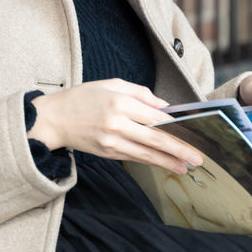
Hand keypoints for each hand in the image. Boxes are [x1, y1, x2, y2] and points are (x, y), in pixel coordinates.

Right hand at [27, 79, 204, 173]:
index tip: (193, 132)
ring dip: (168, 162)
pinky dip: (151, 161)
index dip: (176, 127)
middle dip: (179, 150)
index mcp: (120, 103)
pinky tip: (164, 164)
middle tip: (197, 158)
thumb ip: (141, 94)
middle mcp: (117, 124)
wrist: (54, 119)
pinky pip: (134, 158)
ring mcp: (111, 142)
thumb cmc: (83, 98)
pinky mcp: (107, 153)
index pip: (155, 117)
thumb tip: (164, 107)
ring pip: (146, 154)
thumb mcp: (112, 85)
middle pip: (155, 139)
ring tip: (186, 167)